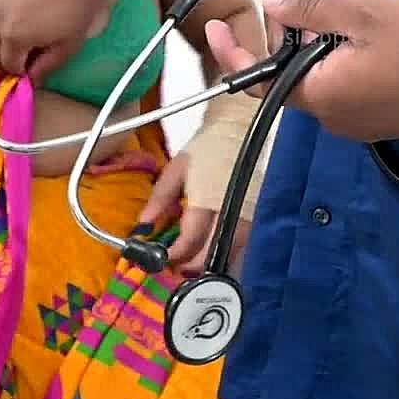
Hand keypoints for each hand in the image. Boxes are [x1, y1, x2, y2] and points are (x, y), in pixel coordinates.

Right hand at [0, 0, 130, 78]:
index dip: (20, 67)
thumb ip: (48, 66)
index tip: (31, 63)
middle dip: (7, 51)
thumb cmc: (78, 5)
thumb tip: (30, 80)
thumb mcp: (70, 44)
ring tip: (10, 29)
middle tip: (24, 47)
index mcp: (14, 37)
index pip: (8, 63)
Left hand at [137, 153, 250, 275]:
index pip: (191, 241)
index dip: (175, 255)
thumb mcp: (176, 170)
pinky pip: (241, 245)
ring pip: (231, 254)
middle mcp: (230, 214)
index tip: (162, 260)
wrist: (237, 131)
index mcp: (207, 202)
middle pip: (212, 254)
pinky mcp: (256, 216)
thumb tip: (142, 226)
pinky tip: (213, 252)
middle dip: (192, 266)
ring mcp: (247, 217)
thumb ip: (159, 199)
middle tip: (176, 266)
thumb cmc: (206, 147)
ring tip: (193, 263)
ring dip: (210, 262)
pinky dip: (226, 253)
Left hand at [205, 0, 398, 141]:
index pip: (259, 80)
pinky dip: (335, 50)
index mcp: (321, 97)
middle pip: (289, 70)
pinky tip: (351, 20)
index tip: (216, 23)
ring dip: (311, 32)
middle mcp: (333, 117)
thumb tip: (270, 4)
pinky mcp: (383, 114)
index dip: (233, 51)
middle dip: (282, 20)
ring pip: (317, 73)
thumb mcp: (365, 13)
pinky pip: (344, 81)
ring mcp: (359, 119)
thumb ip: (311, 8)